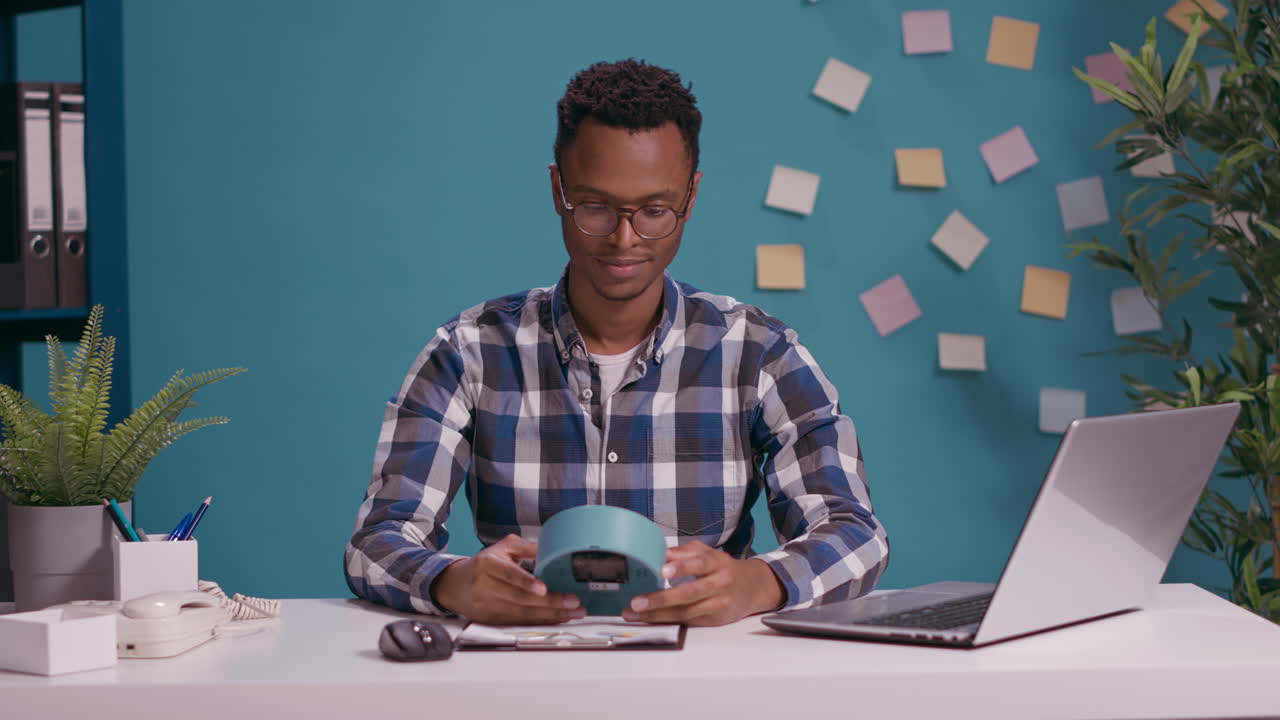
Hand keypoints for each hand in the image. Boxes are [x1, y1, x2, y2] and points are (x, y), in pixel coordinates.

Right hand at [431, 534, 585, 624]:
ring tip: (573, 612)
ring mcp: (487, 607)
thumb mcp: (501, 548)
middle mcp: (485, 587)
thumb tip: (549, 548)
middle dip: (550, 603)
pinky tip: (557, 618)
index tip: (544, 588)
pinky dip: (540, 622)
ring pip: (522, 614)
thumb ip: (525, 546)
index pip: (508, 575)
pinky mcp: (491, 621)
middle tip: (574, 602)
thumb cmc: (483, 564)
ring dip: (550, 615)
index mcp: (487, 565)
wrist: (455, 586)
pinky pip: (519, 622)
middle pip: (520, 599)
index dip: (526, 583)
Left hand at [621, 541, 784, 625]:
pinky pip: (688, 622)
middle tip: (638, 601)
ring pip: (686, 612)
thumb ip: (685, 552)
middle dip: (661, 599)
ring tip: (635, 613)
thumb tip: (661, 552)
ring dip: (658, 614)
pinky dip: (667, 621)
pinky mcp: (715, 620)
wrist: (752, 588)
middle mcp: (719, 584)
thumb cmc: (724, 568)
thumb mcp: (708, 553)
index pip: (700, 564)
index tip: (662, 571)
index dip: (682, 568)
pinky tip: (650, 619)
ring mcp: (718, 604)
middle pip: (690, 594)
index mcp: (717, 563)